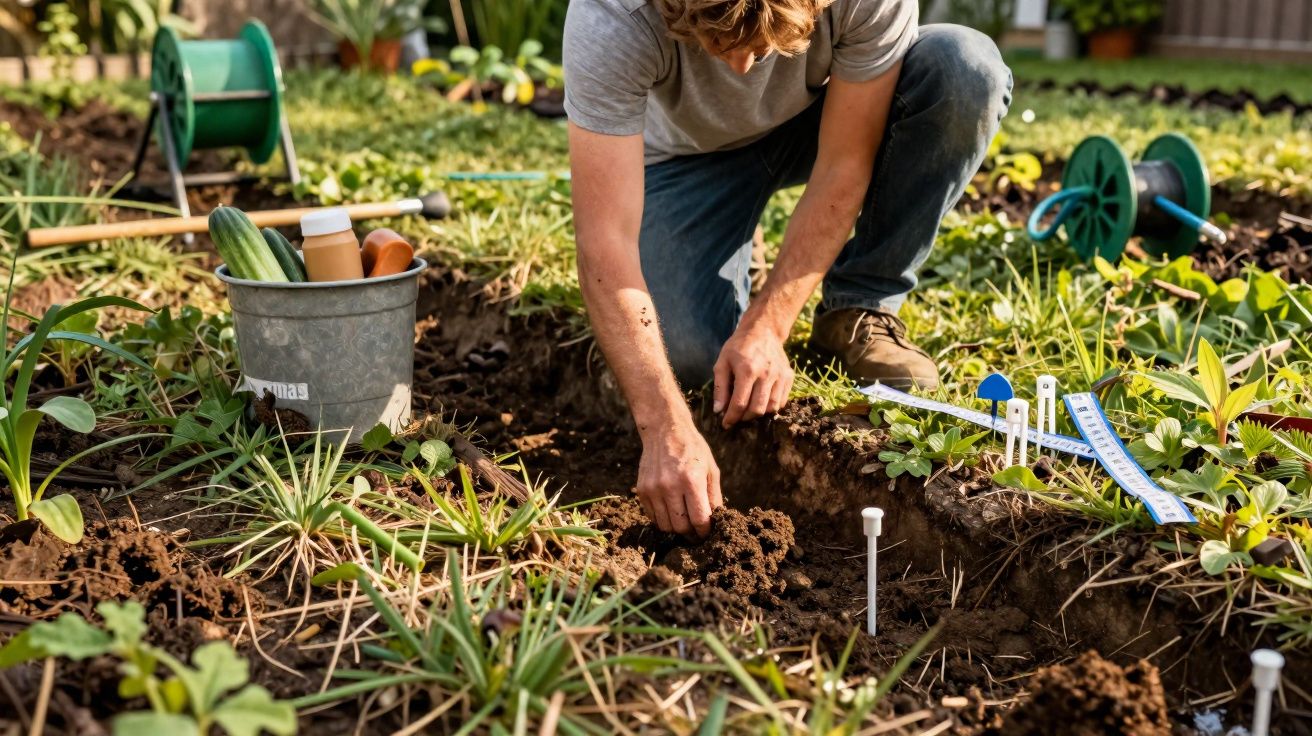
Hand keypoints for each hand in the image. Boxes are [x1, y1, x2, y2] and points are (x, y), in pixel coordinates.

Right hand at [636, 420, 722, 535]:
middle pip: (681, 526)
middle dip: (691, 533)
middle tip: (696, 531)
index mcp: (691, 480)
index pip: (699, 519)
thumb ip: (714, 496)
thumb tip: (716, 520)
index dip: (705, 531)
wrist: (664, 430)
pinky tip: (671, 511)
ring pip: (665, 525)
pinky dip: (663, 519)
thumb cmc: (692, 448)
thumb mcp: (710, 468)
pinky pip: (653, 517)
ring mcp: (653, 489)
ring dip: (676, 528)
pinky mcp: (642, 490)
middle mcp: (670, 486)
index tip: (707, 532)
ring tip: (684, 522)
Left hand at [713, 322, 793, 427]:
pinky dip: (770, 407)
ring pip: (771, 408)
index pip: (739, 403)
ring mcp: (780, 375)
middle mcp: (766, 374)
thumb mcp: (722, 362)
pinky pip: (781, 401)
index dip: (731, 418)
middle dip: (744, 418)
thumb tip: (718, 411)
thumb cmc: (738, 347)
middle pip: (756, 409)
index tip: (725, 424)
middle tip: (736, 417)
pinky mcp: (788, 376)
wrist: (762, 331)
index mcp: (747, 370)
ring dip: (758, 414)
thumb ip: (720, 388)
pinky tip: (760, 401)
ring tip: (748, 410)